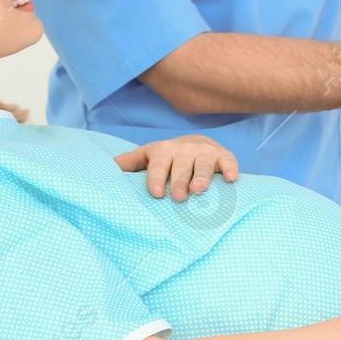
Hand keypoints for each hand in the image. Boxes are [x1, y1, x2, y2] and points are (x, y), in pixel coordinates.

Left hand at [115, 134, 238, 200]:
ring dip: (202, 176)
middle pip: (182, 167)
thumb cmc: (169, 157)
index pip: (159, 164)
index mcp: (165, 150)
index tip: (155, 194)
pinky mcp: (224, 156)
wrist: (197, 142)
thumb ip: (131, 161)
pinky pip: (229, 161)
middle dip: (179, 181)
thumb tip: (109, 166)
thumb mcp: (149, 156)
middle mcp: (185, 149)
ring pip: (204, 164)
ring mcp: (206, 152)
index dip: (156, 178)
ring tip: (198, 189)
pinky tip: (231, 179)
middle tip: (178, 197)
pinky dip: (231, 169)